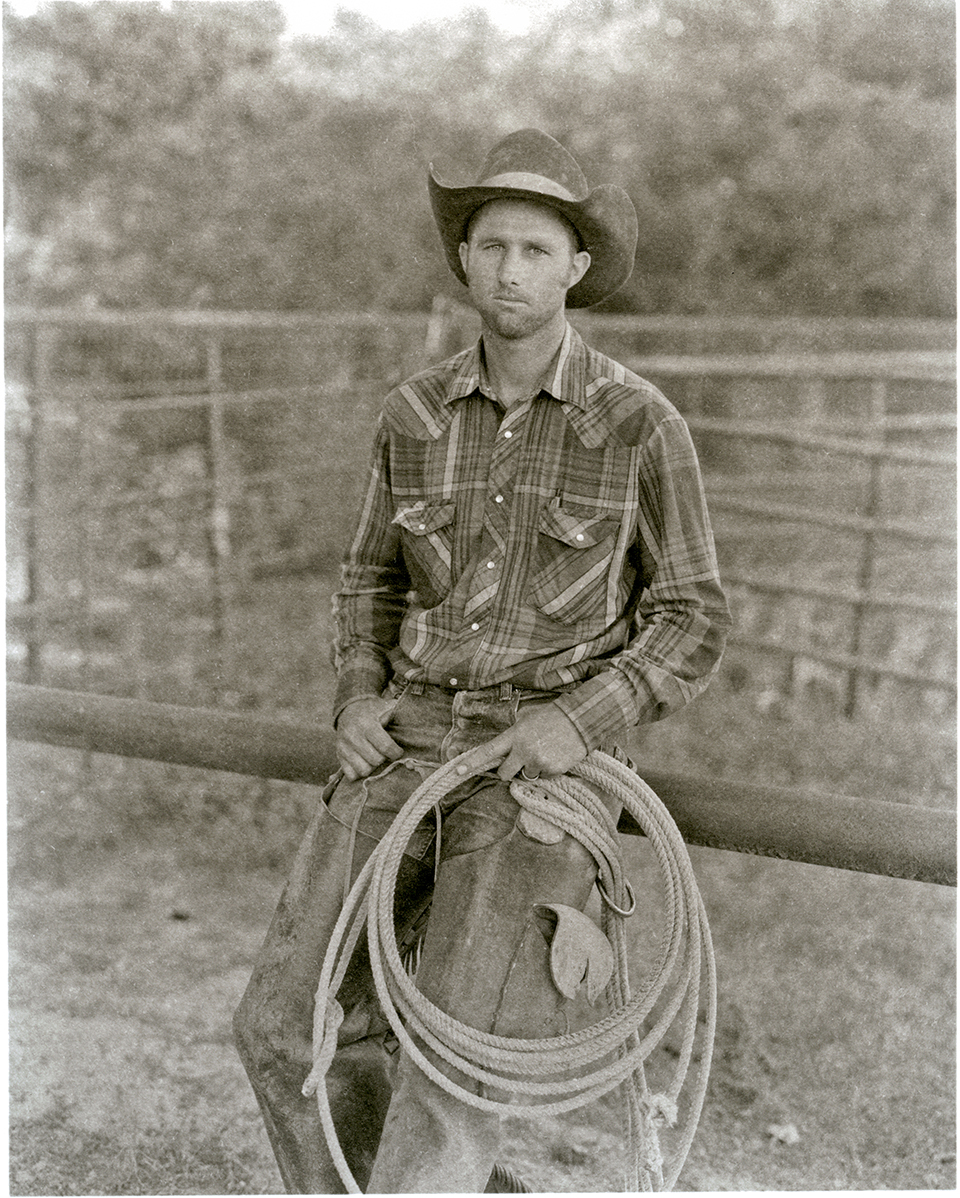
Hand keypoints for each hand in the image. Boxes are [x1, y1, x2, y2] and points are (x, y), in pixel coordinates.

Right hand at [335, 696, 403, 781]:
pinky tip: (365, 763)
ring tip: (376, 759)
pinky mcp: (338, 755)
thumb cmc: (373, 710)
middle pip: (375, 760)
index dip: (396, 752)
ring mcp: (343, 747)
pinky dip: (359, 772)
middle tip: (387, 755)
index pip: (385, 746)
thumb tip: (414, 724)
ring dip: (373, 767)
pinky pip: (351, 774)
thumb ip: (398, 715)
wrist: (349, 708)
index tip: (398, 752)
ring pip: (363, 770)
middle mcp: (352, 735)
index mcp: (366, 723)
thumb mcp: (386, 707)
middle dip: (384, 759)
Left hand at [454, 702, 587, 781]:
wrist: (580, 719)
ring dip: (532, 768)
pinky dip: (548, 770)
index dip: (472, 762)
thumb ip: (513, 737)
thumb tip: (503, 753)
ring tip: (545, 751)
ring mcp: (538, 761)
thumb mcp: (527, 720)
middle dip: (507, 771)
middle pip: (504, 773)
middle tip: (518, 761)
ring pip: (526, 776)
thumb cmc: (552, 717)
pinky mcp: (553, 770)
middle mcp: (524, 749)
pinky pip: (544, 777)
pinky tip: (556, 755)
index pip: (489, 751)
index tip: (458, 770)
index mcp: (515, 735)